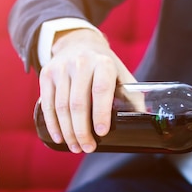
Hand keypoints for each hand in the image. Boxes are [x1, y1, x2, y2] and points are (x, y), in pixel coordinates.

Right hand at [39, 28, 136, 152]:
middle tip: (88, 148)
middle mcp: (81, 63)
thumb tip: (145, 122)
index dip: (101, 113)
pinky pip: (47, 103)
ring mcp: (61, 68)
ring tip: (76, 147)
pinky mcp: (47, 74)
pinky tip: (59, 137)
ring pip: (61, 106)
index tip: (102, 133)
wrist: (78, 43)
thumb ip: (132, 96)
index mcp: (103, 63)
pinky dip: (52, 123)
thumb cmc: (105, 66)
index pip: (101, 90)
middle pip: (78, 103)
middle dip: (82, 130)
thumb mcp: (121, 75)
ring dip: (68, 131)